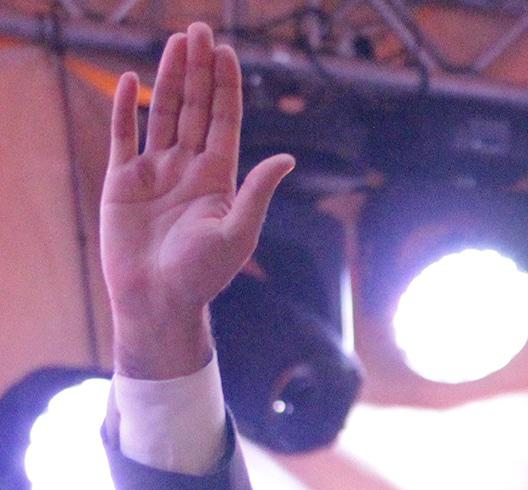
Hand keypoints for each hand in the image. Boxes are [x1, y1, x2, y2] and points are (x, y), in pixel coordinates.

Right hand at [101, 23, 294, 378]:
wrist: (159, 300)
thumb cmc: (203, 275)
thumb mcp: (238, 232)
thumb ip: (258, 192)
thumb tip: (287, 159)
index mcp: (218, 177)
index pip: (223, 120)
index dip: (225, 87)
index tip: (227, 53)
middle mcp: (187, 167)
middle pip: (193, 107)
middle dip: (197, 70)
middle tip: (199, 30)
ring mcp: (153, 171)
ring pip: (162, 113)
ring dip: (168, 78)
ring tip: (175, 42)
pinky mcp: (121, 181)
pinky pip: (123, 137)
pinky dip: (127, 109)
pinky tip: (133, 80)